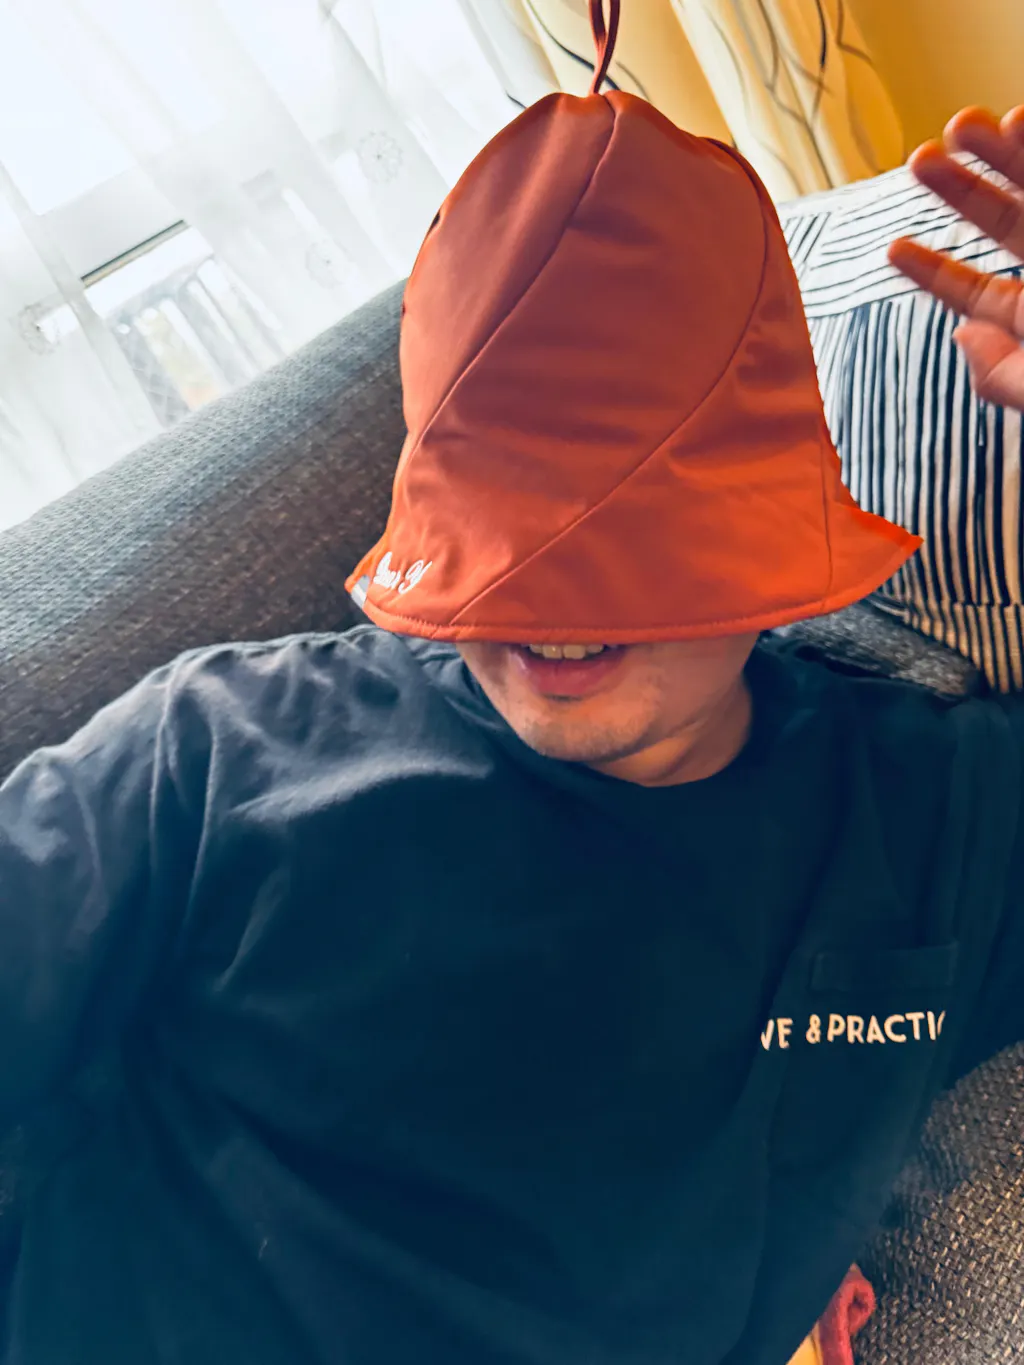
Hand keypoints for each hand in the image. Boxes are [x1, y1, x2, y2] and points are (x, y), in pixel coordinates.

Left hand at [888, 106, 1023, 409]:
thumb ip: (1005, 379)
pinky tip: (1020, 120)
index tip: (890, 250)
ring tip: (965, 125)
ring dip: (1006, 154)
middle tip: (918, 159)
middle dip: (963, 190)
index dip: (933, 272)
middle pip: (1008, 224)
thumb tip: (959, 337)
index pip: (979, 294)